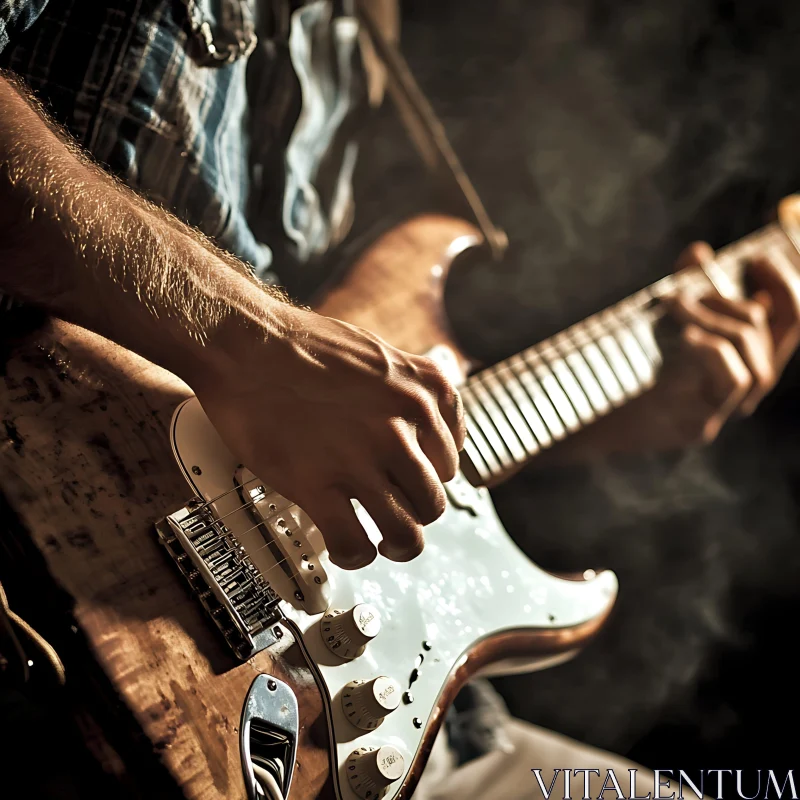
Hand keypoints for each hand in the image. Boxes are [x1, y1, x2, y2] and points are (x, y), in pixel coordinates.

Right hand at [192, 304, 464, 569]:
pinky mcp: (320, 485)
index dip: (429, 474)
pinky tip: (345, 546)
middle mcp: (403, 425)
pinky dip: (354, 555)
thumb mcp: (378, 353)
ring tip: (383, 544)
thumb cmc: (299, 344)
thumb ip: (407, 387)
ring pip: (406, 532)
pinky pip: (355, 545)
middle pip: (432, 499)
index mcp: (423, 391)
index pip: (450, 457)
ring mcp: (363, 457)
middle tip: (396, 512)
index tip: (411, 480)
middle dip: (415, 513)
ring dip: (396, 545)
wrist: (245, 343)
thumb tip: (417, 416)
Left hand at [643, 241, 799, 446]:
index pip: (788, 322)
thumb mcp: (661, 322)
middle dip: (730, 300)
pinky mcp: (701, 425)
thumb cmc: (626, 366)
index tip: (755, 258)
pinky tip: (686, 337)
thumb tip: (700, 251)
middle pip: (772, 332)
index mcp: (742, 360)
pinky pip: (734, 380)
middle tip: (689, 291)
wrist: (588, 411)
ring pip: (754, 357)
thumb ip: (684, 287)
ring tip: (675, 308)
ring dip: (714, 320)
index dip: (784, 285)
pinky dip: (713, 350)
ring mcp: (723, 410)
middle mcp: (744, 388)